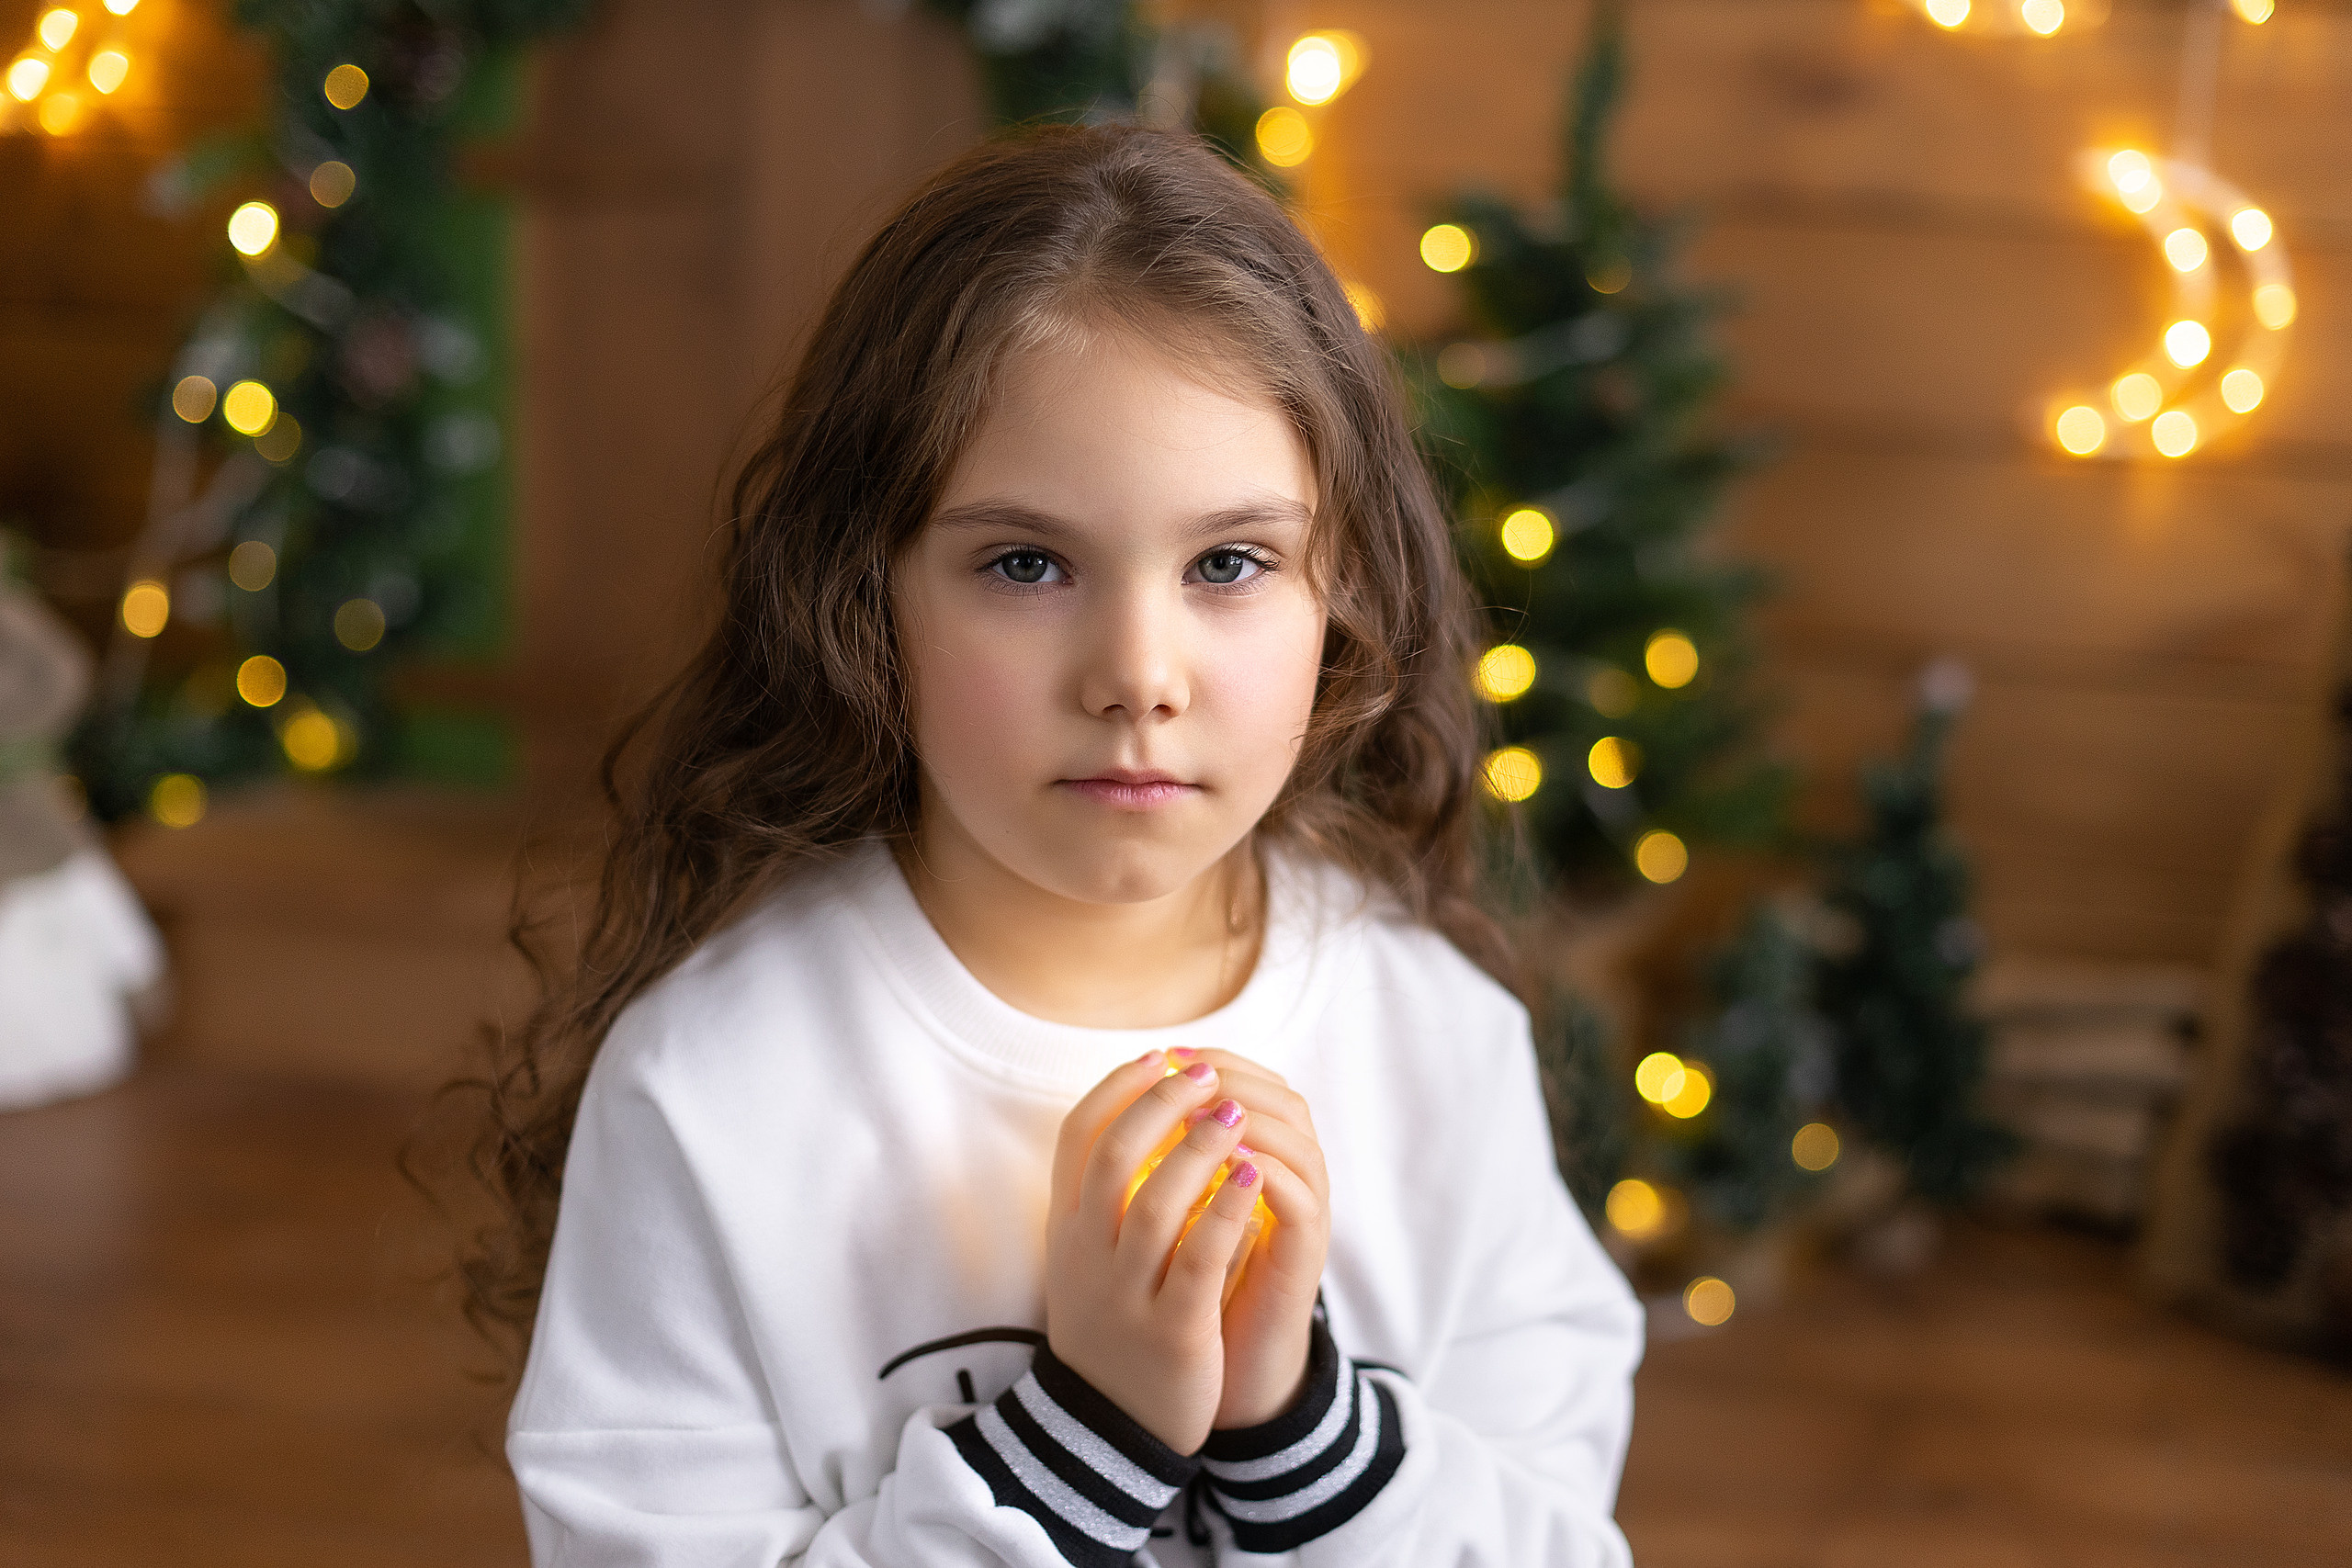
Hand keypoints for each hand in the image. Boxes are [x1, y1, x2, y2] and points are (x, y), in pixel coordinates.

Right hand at [1045, 1051, 1262, 1452]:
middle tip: (1205, 1074)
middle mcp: (1088, 1255)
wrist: (1110, 1428)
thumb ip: (1109, 1195)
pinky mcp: (1172, 1329)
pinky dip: (1225, 1211)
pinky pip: (1198, 1259)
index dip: (1116, 1089)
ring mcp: (1126, 1293)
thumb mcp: (1091, 1257)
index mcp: (1067, 1230)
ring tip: (1234, 1113)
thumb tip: (1151, 1108)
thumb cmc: (1114, 1324)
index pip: (1077, 1138)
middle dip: (1161, 1103)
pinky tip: (1253, 1179)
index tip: (1159, 1058)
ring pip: (1154, 1203)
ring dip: (1198, 1148)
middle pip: (1113, 1156)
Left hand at [1184, 1049, 1330, 1430]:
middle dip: (1231, 1077)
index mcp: (1256, 1161)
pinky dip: (1268, 1174)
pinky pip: (1299, 1199)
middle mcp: (1288, 1179)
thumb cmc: (1192, 1291)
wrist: (1229, 1375)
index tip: (1163, 1055)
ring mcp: (1303, 1214)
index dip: (1212, 1061)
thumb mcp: (1169, 1222)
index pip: (1251, 1082)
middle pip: (1282, 1096)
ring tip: (1202, 1109)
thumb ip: (1159, 1171)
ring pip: (1298, 1139)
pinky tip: (1229, 1165)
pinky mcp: (1306, 1254)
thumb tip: (1113, 1111)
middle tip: (1188, 1073)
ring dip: (1251, 1117)